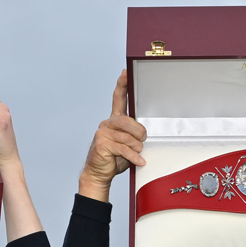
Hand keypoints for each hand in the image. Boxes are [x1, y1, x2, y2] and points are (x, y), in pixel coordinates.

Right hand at [77, 70, 149, 201]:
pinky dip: (133, 156)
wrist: (99, 174)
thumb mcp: (128, 144)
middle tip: (142, 141)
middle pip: (127, 120)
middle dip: (139, 132)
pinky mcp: (101, 144)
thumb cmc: (114, 159)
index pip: (118, 98)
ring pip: (127, 136)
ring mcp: (102, 133)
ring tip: (138, 153)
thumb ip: (135, 135)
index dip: (122, 85)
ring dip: (136, 147)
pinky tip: (138, 160)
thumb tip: (146, 133)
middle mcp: (107, 124)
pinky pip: (123, 148)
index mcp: (114, 120)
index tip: (126, 73)